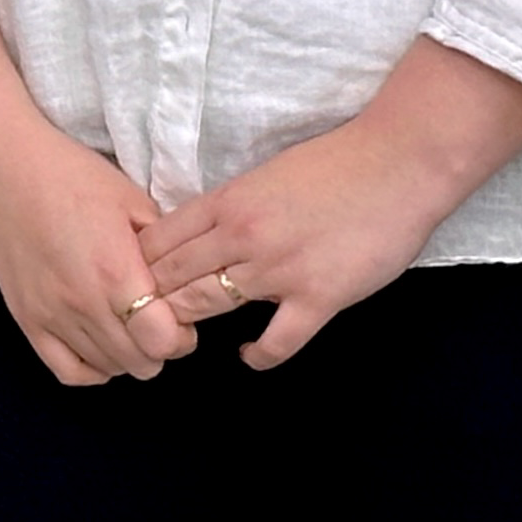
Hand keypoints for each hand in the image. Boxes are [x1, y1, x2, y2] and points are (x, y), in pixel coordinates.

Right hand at [0, 107, 194, 385]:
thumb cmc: (69, 173)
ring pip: (110, 369)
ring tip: (126, 322)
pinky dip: (93, 368)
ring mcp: (50, 315)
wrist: (1, 162)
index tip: (179, 313)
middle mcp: (83, 304)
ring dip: (128, 353)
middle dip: (159, 343)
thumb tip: (181, 285)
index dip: (181, 333)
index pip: (164, 340)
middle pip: (142, 362)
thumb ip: (162, 249)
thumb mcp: (131, 200)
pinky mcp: (25, 318)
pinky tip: (99, 343)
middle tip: (154, 314)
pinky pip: (68, 371)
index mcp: (115, 272)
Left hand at [135, 41, 521, 370]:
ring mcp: (278, 268)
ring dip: (188, 324)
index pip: (159, 239)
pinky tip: (249, 356)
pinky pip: (278, 340)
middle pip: (172, 275)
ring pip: (208, 303)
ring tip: (178, 338)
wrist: (395, 165)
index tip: (126, 283)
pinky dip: (258, 355)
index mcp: (225, 201)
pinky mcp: (319, 297)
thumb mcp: (263, 178)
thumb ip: (230, 209)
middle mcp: (241, 234)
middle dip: (148, 300)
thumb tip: (198, 235)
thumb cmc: (333, 167)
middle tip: (139, 320)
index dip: (135, 266)